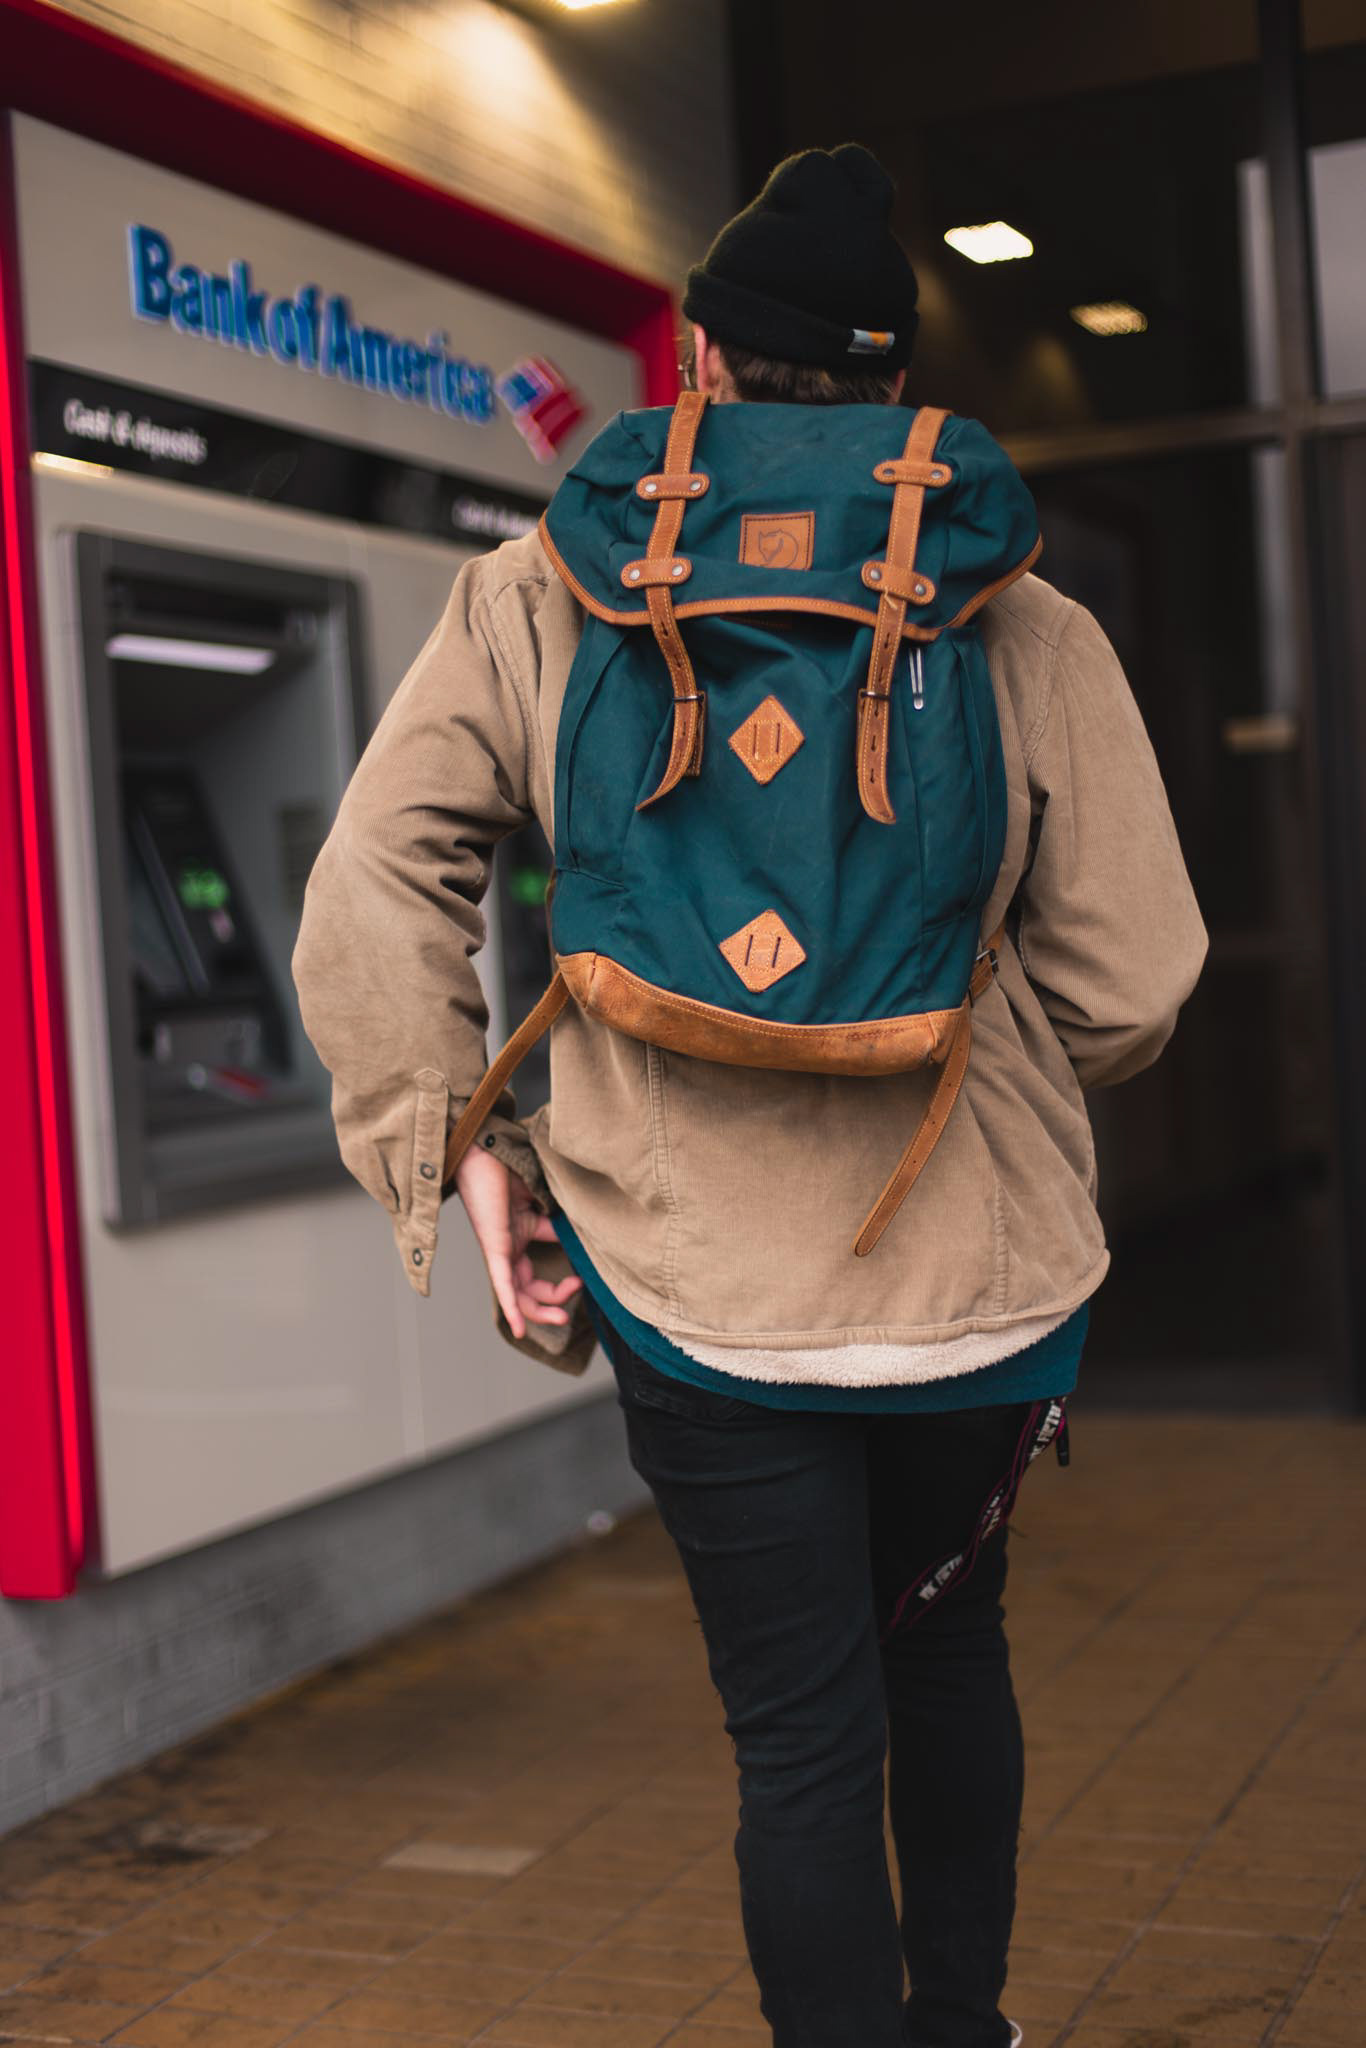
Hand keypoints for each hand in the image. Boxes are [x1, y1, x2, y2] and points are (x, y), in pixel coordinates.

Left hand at [455, 1145, 582, 1340]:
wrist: (485, 1148)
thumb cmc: (509, 1167)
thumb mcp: (542, 1201)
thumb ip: (557, 1223)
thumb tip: (582, 1238)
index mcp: (518, 1240)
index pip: (538, 1277)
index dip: (560, 1288)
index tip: (582, 1280)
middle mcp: (507, 1250)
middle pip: (527, 1292)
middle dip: (551, 1305)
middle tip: (571, 1308)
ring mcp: (500, 1251)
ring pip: (516, 1295)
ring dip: (537, 1312)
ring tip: (561, 1318)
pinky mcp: (494, 1248)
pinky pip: (502, 1284)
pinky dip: (512, 1308)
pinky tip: (519, 1328)